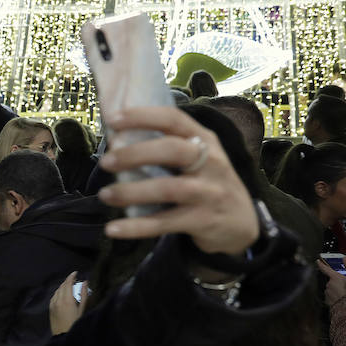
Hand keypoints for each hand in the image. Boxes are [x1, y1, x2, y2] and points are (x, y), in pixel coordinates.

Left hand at [49, 271, 87, 335]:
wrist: (63, 336)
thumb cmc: (76, 323)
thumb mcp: (82, 310)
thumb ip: (84, 295)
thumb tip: (85, 283)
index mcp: (67, 300)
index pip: (68, 283)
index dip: (71, 276)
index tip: (75, 273)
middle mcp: (58, 300)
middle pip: (62, 286)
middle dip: (68, 281)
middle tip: (74, 279)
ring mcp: (53, 304)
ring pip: (57, 291)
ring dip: (63, 286)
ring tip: (69, 286)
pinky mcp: (50, 308)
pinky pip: (54, 296)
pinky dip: (58, 292)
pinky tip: (62, 294)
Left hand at [96, 107, 258, 256]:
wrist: (240, 223)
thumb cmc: (207, 183)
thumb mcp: (198, 158)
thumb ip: (167, 147)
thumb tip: (115, 140)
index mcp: (204, 140)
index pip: (174, 119)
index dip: (142, 117)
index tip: (112, 120)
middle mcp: (211, 162)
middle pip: (172, 150)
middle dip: (135, 154)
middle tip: (105, 162)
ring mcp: (210, 192)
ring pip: (168, 189)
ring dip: (131, 192)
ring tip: (105, 195)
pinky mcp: (204, 220)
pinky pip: (165, 222)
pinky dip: (136, 227)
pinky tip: (113, 229)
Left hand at [317, 255, 345, 306]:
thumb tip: (345, 257)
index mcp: (334, 278)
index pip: (325, 269)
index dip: (322, 264)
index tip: (318, 261)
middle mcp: (328, 285)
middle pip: (332, 280)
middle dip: (338, 281)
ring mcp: (328, 294)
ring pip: (332, 289)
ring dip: (338, 290)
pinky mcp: (329, 302)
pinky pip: (332, 298)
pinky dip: (337, 298)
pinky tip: (344, 299)